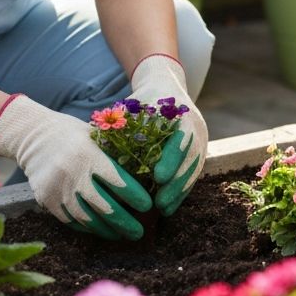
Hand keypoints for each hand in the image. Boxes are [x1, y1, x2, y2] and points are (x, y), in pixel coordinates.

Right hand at [0, 95, 151, 239]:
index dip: (134, 196)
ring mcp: (59, 190)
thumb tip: (142, 169)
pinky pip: (70, 220)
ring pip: (87, 218)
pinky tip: (99, 230)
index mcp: (89, 155)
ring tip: (121, 235)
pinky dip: (87, 227)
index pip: (117, 181)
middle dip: (124, 222)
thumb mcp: (95, 135)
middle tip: (139, 232)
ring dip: (107, 230)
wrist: (34, 137)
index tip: (148, 206)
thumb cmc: (73, 134)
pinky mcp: (47, 200)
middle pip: (104, 206)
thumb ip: (114, 152)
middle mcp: (73, 174)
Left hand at [130, 54, 207, 215]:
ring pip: (194, 168)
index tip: (157, 177)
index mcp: (182, 112)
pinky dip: (183, 189)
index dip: (171, 158)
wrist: (167, 84)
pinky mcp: (199, 149)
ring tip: (164, 210)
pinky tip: (170, 206)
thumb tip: (95, 140)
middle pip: (191, 157)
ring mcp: (201, 138)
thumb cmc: (145, 98)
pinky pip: (194, 172)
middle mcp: (196, 125)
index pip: (181, 137)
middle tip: (159, 204)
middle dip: (176, 183)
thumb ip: (121, 122)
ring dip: (180, 191)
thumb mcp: (135, 105)